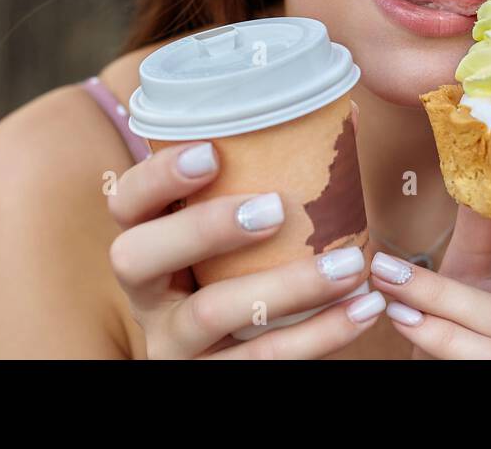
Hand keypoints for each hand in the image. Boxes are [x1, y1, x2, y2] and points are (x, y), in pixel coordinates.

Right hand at [106, 139, 384, 357]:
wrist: (242, 352)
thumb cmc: (250, 268)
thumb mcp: (238, 229)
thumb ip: (266, 179)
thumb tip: (343, 114)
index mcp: (148, 241)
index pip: (126, 204)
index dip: (157, 176)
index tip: (209, 152)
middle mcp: (147, 294)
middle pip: (137, 259)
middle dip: (203, 227)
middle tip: (275, 209)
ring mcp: (173, 343)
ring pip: (210, 314)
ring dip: (288, 286)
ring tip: (350, 266)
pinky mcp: (212, 377)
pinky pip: (260, 361)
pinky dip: (320, 335)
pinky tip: (364, 308)